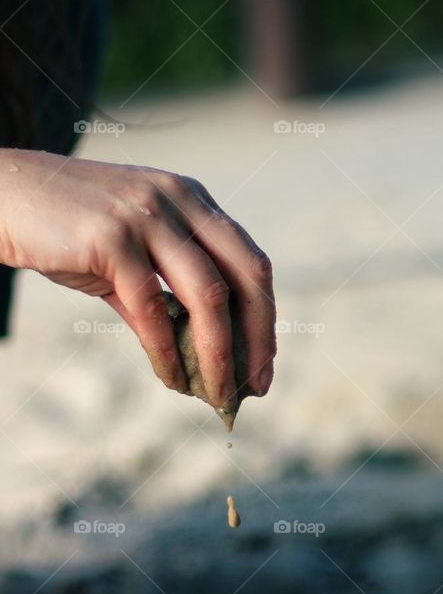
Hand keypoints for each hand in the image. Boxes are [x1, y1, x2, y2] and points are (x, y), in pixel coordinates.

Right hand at [0, 150, 275, 405]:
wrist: (2, 199)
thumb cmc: (66, 234)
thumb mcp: (128, 263)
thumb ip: (166, 301)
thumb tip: (201, 362)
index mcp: (193, 200)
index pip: (251, 263)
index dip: (265, 319)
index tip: (264, 366)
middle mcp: (180, 200)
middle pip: (247, 275)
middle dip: (258, 338)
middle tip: (256, 387)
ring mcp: (148, 214)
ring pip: (209, 294)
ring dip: (219, 354)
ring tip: (218, 394)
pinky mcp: (113, 237)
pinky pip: (154, 307)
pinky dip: (167, 350)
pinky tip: (172, 378)